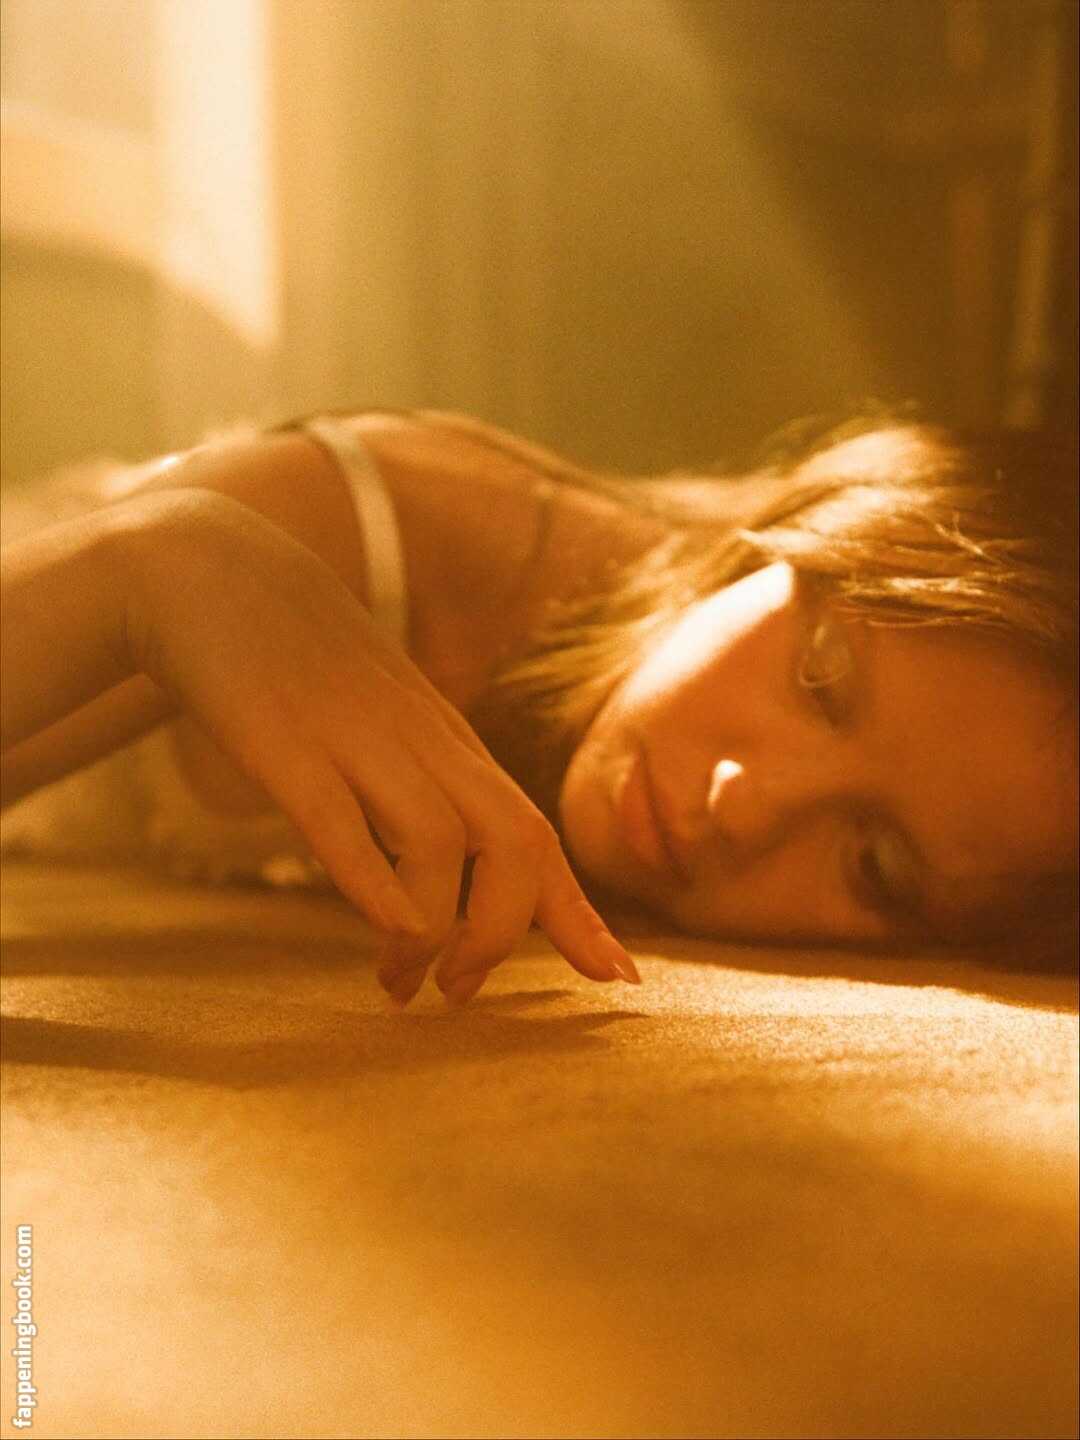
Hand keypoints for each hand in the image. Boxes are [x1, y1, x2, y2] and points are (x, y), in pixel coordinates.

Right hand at [119, 489, 640, 1003]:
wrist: (211, 569)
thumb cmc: (303, 662)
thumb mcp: (383, 719)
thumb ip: (419, 782)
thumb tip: (440, 876)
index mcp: (446, 743)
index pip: (537, 833)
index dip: (579, 912)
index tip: (619, 976)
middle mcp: (420, 742)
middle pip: (516, 841)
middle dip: (506, 934)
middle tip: (461, 992)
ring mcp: (355, 738)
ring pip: (439, 842)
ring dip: (432, 932)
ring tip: (398, 983)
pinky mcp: (283, 743)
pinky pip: (340, 819)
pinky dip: (374, 883)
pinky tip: (387, 930)